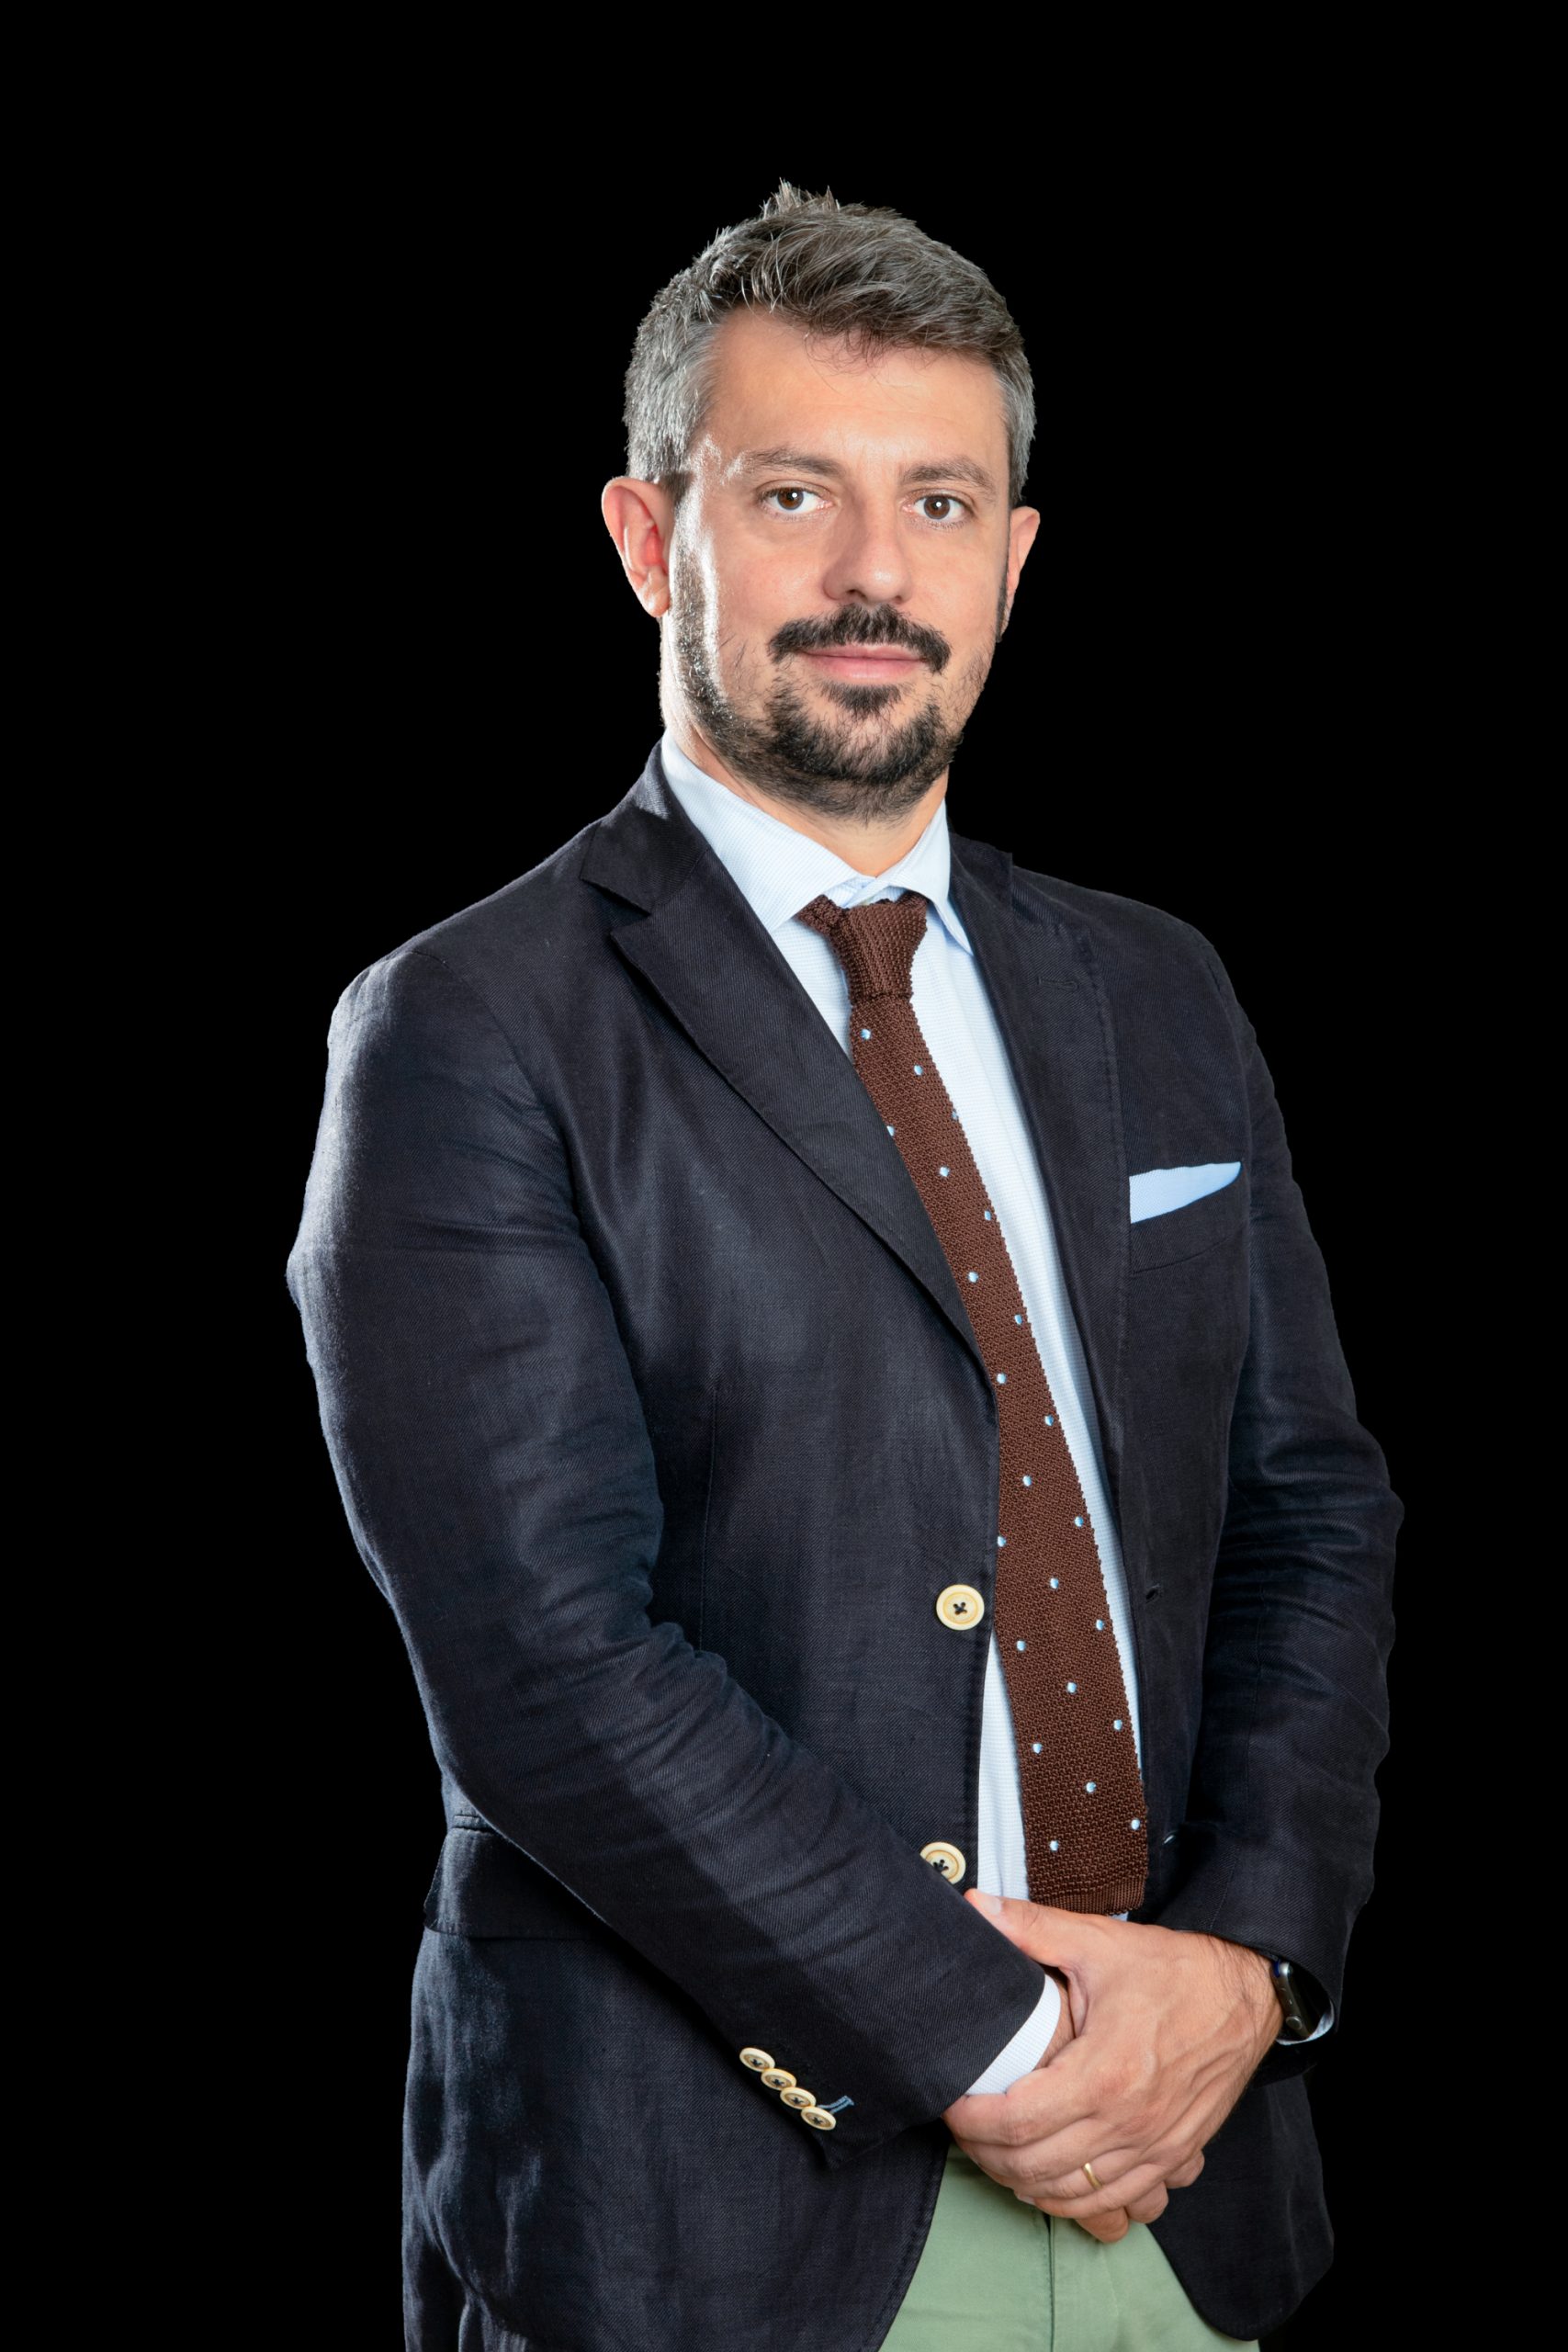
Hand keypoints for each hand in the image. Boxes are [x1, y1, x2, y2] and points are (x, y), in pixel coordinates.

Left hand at [943, 1891, 1277, 2240]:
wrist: (1246, 1994)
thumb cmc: (1173, 1970)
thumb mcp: (1097, 1941)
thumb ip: (1031, 1928)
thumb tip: (975, 1905)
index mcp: (1104, 2073)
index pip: (1016, 2122)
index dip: (971, 2122)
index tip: (951, 2105)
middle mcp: (1129, 2123)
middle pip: (1035, 2168)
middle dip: (988, 2156)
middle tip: (967, 2130)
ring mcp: (1154, 2148)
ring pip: (1072, 2196)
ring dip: (1026, 2184)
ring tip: (999, 2154)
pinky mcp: (1173, 2158)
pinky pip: (1115, 2203)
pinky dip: (1075, 2202)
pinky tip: (1053, 2181)